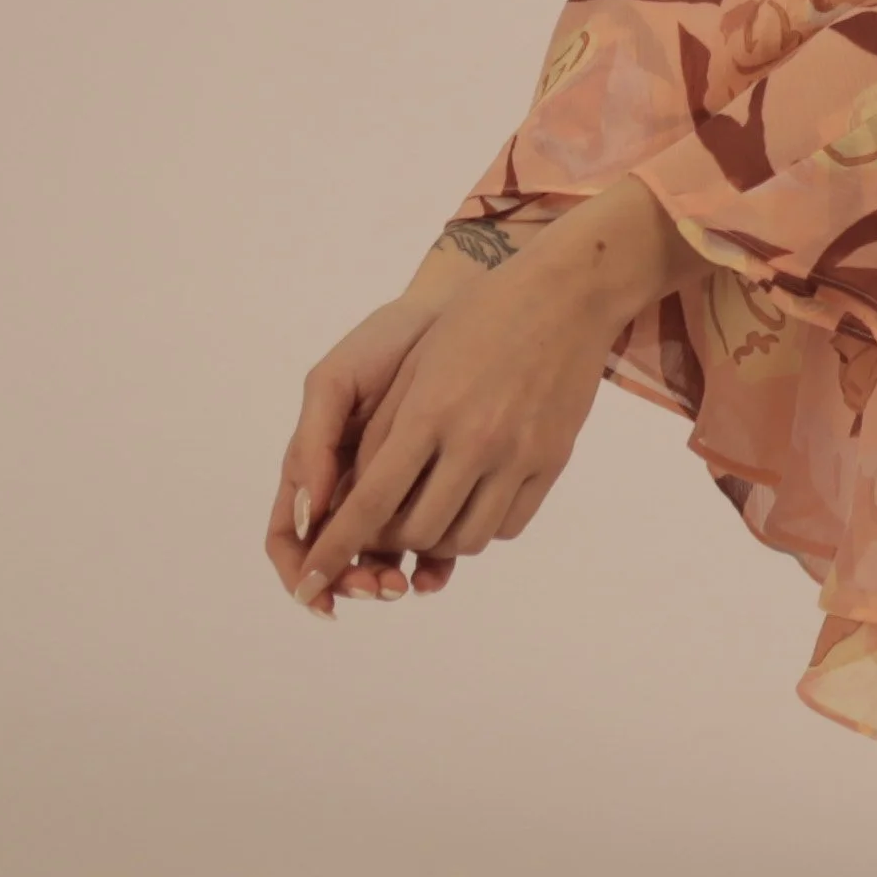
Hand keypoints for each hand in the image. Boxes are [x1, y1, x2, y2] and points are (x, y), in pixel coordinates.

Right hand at [267, 290, 451, 610]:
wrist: (453, 320)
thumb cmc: (383, 345)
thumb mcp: (334, 383)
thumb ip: (314, 443)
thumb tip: (309, 513)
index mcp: (314, 468)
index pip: (289, 537)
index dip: (299, 570)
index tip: (318, 590)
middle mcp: (349, 490)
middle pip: (337, 559)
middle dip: (353, 580)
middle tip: (380, 587)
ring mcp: (394, 494)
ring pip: (382, 559)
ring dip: (389, 580)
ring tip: (409, 585)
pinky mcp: (439, 491)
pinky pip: (431, 542)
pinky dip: (431, 566)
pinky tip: (438, 573)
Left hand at [270, 181, 694, 616]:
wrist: (567, 294)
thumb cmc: (479, 319)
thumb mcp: (419, 366)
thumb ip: (387, 431)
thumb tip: (363, 494)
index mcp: (429, 412)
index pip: (370, 501)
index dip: (333, 548)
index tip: (310, 582)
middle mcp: (475, 440)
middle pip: (418, 531)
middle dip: (390, 541)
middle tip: (384, 526)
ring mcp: (519, 454)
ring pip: (466, 539)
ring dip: (438, 540)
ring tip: (430, 513)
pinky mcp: (553, 461)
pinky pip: (508, 525)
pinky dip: (481, 527)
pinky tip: (472, 501)